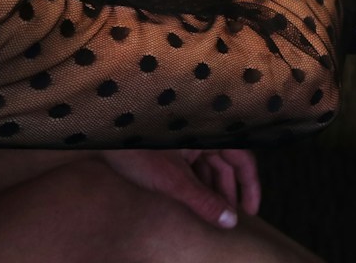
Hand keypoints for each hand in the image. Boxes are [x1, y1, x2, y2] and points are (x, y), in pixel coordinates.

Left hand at [98, 148, 260, 228]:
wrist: (104, 142)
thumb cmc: (137, 153)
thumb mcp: (174, 182)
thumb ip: (204, 202)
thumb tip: (230, 221)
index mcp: (208, 135)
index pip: (243, 160)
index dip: (251, 187)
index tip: (252, 212)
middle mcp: (200, 135)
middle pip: (226, 165)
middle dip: (229, 193)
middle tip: (230, 220)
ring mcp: (185, 141)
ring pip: (209, 167)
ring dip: (212, 191)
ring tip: (212, 216)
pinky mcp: (171, 148)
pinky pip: (194, 167)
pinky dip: (197, 185)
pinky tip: (193, 203)